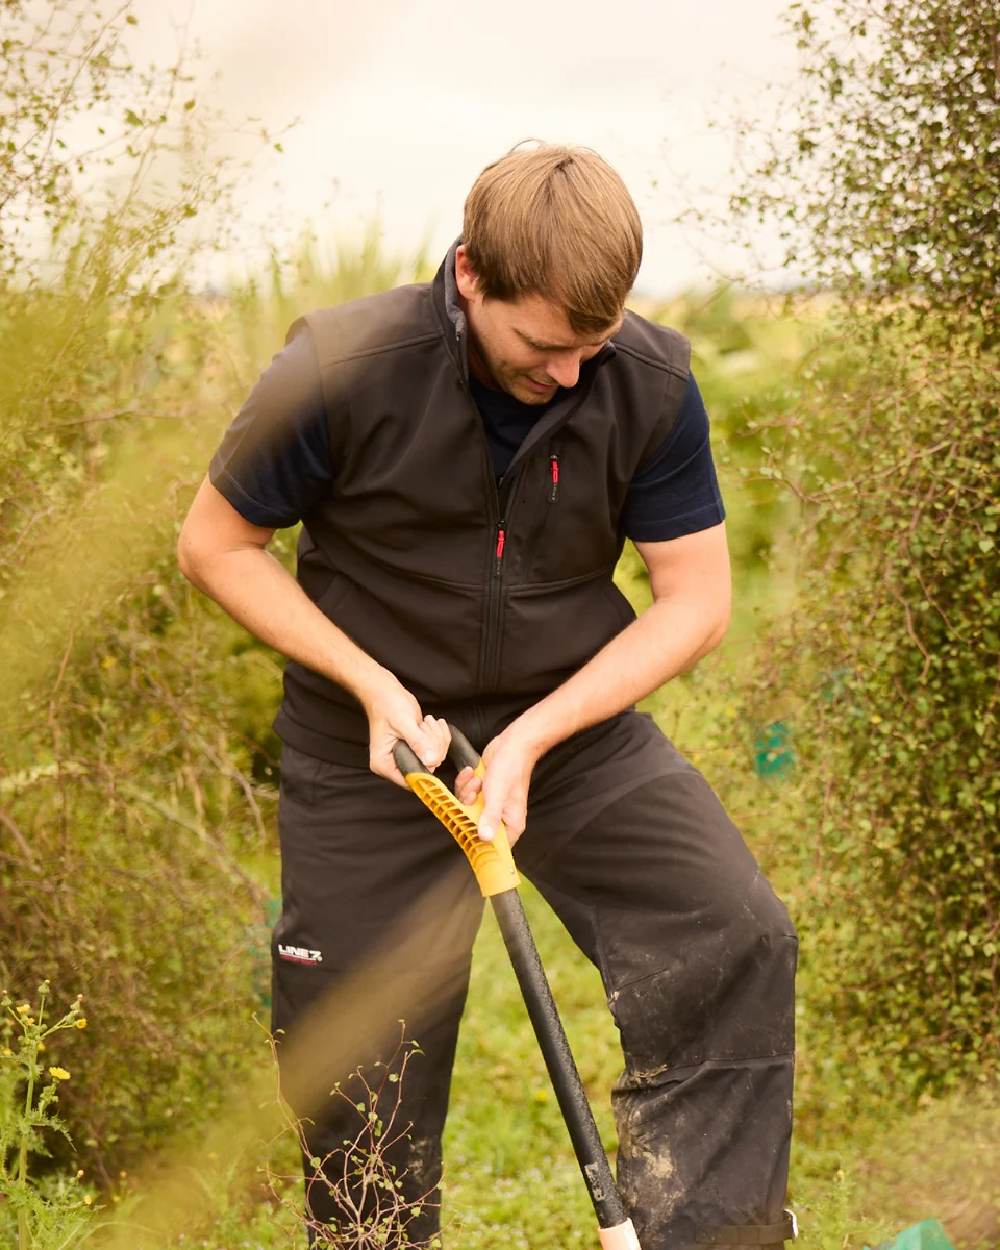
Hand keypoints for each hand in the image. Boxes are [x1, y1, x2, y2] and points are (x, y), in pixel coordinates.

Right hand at [359, 670, 450, 786]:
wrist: (386, 692)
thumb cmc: (387, 705)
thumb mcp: (403, 723)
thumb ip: (417, 742)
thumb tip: (432, 759)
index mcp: (384, 764)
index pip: (410, 780)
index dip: (425, 769)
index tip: (432, 752)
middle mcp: (395, 764)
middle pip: (426, 768)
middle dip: (432, 746)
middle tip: (424, 727)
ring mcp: (407, 756)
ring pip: (435, 758)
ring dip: (436, 738)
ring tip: (425, 722)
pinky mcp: (417, 749)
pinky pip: (437, 749)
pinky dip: (439, 735)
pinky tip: (430, 722)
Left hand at [454, 719, 543, 846]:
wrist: (512, 745)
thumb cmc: (510, 769)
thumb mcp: (497, 795)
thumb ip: (490, 818)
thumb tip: (484, 839)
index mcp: (511, 823)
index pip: (495, 846)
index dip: (479, 842)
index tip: (467, 830)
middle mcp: (501, 817)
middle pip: (475, 826)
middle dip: (469, 808)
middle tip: (475, 795)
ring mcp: (490, 804)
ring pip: (467, 808)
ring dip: (467, 792)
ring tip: (478, 781)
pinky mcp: (482, 792)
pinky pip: (466, 794)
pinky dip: (466, 783)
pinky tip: (473, 774)